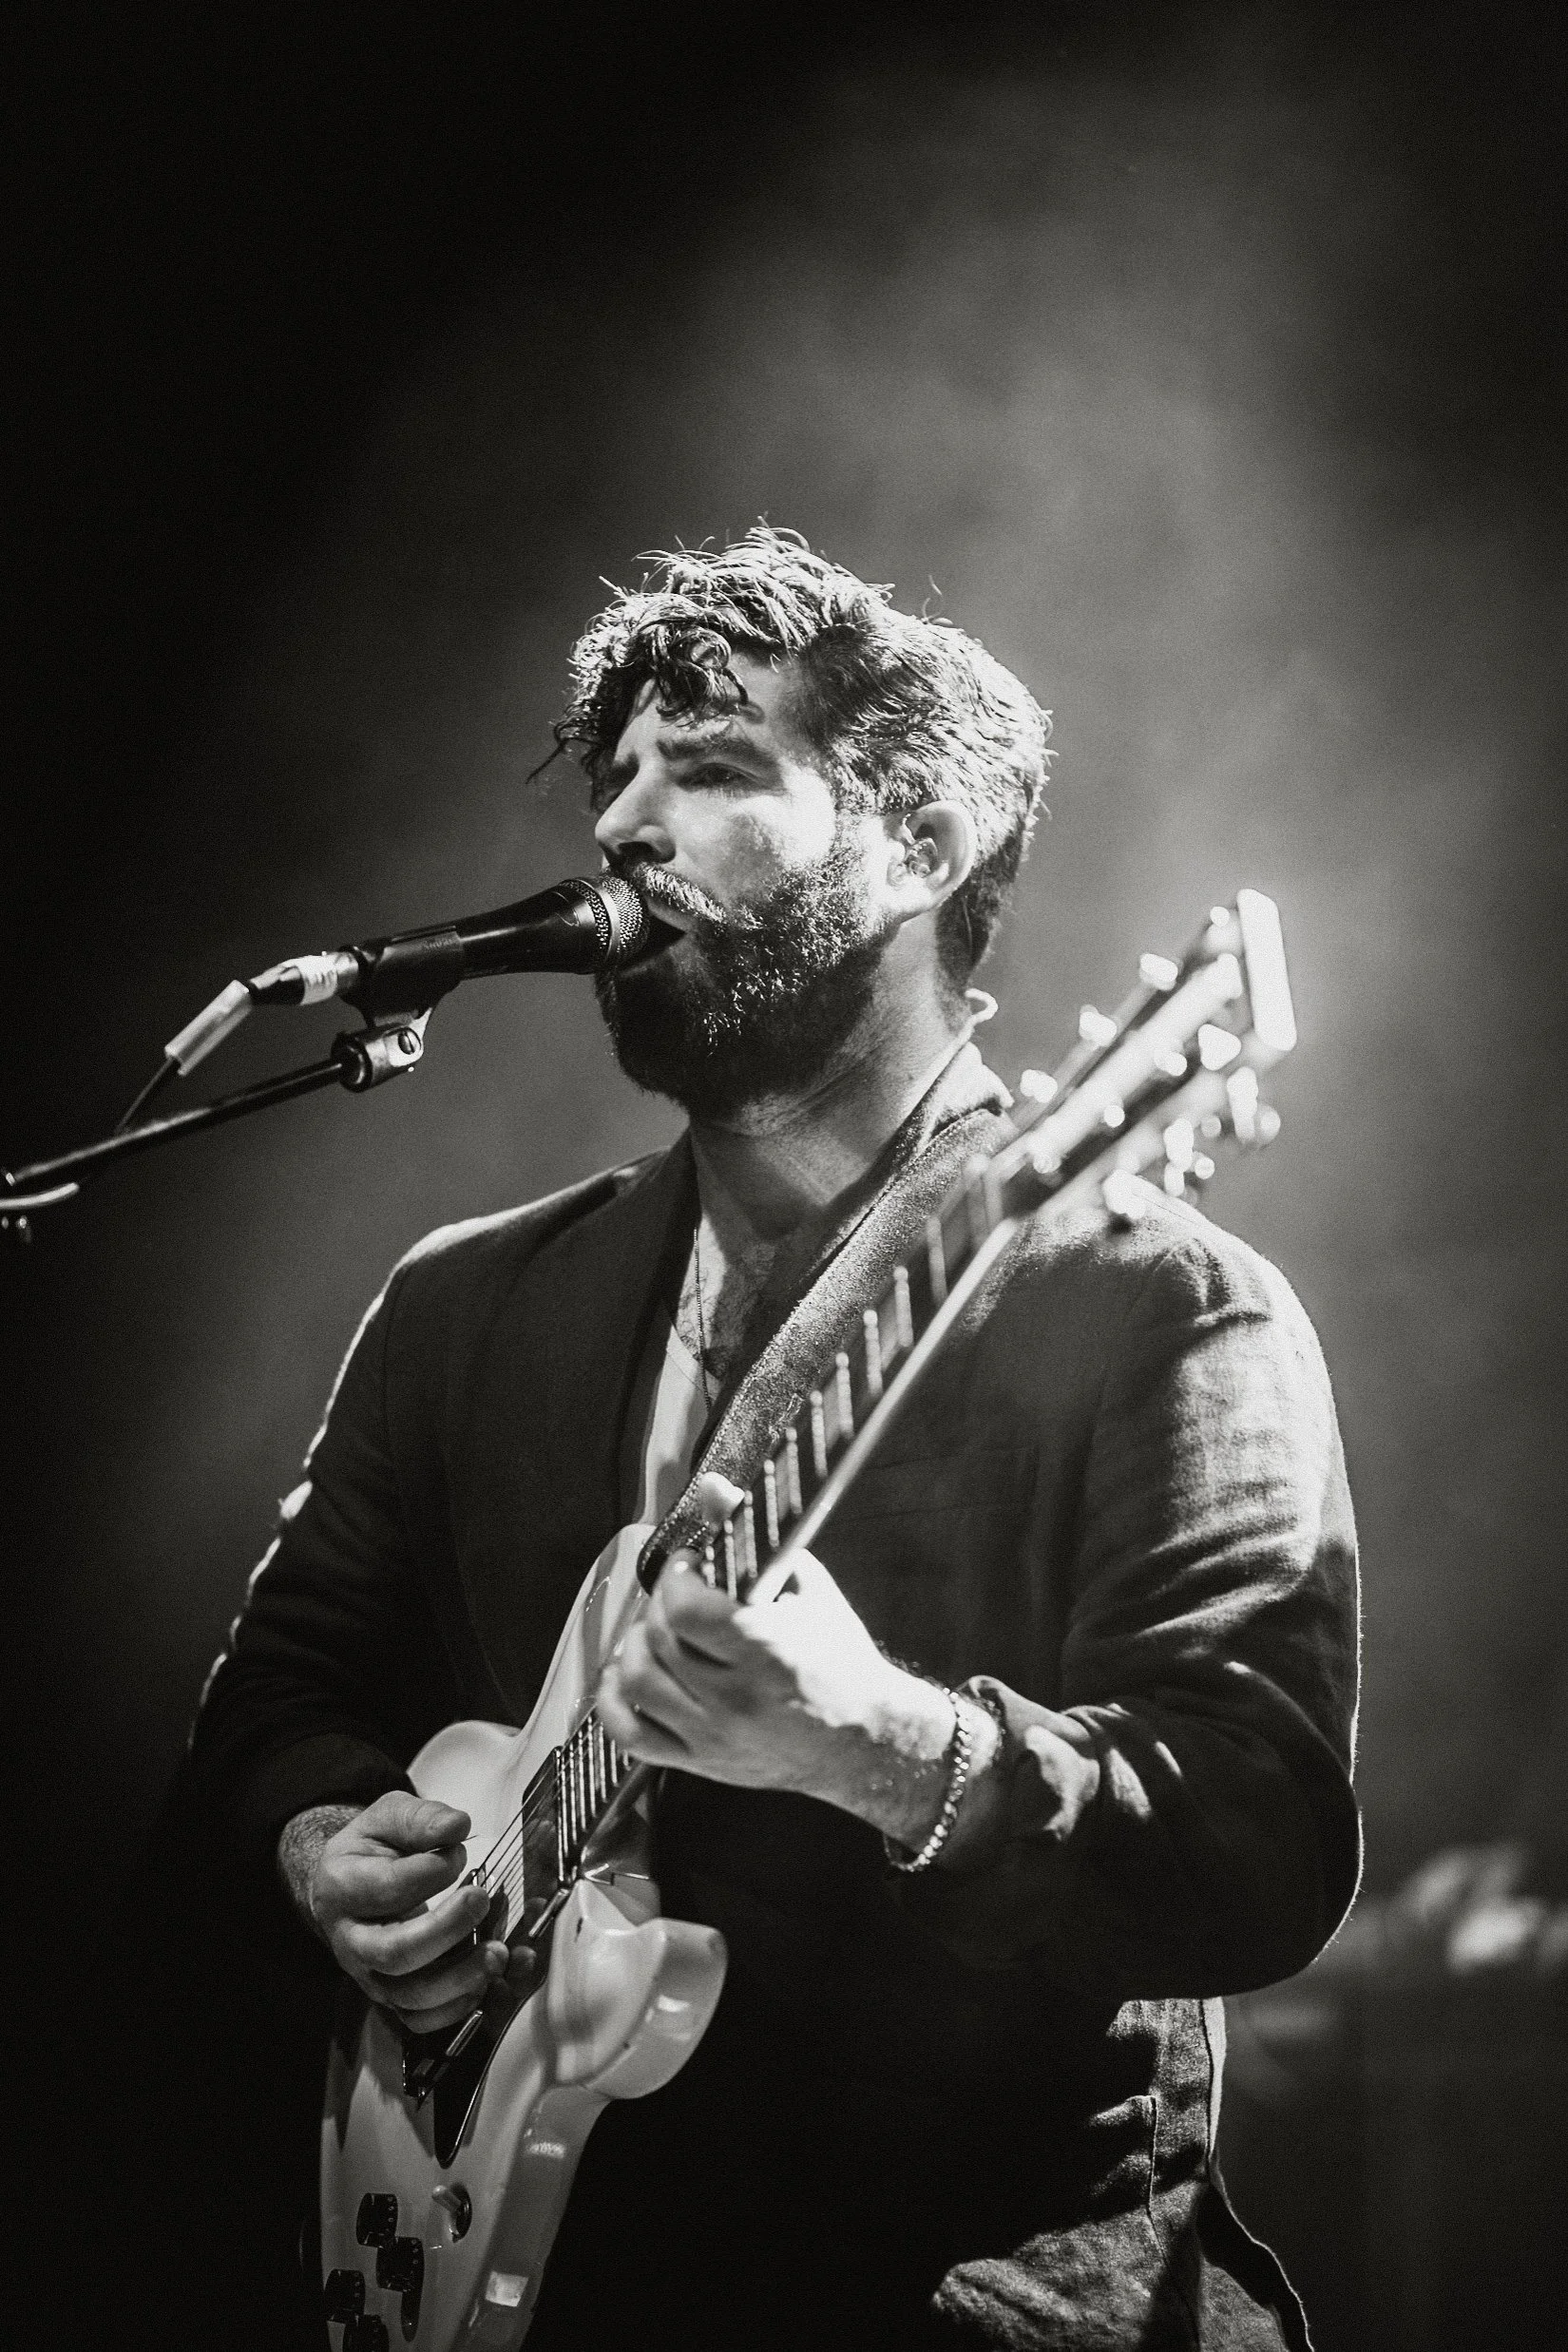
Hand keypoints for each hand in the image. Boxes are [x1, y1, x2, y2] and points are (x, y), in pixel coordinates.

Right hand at [280, 1792, 533, 2035]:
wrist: (349, 1887)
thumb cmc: (374, 1850)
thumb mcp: (389, 1817)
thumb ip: (421, 1818)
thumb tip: (456, 1826)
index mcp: (341, 1888)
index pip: (386, 1889)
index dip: (429, 1873)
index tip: (459, 1852)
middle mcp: (350, 1941)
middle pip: (394, 1953)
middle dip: (446, 1930)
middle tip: (482, 1899)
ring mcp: (370, 1976)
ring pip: (409, 1996)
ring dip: (460, 1978)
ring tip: (498, 1951)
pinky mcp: (391, 1999)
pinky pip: (420, 2020)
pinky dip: (459, 2007)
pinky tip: (490, 1979)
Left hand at [595, 1474, 955, 1844]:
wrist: (867, 1741)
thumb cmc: (840, 1659)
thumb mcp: (809, 1589)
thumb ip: (753, 1540)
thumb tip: (713, 1488)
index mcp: (770, 1653)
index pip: (686, 1611)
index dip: (677, 1577)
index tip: (691, 1566)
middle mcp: (738, 1700)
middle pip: (660, 1639)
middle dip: (661, 1602)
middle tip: (680, 1593)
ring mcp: (716, 1737)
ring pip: (637, 1683)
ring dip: (636, 1646)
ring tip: (659, 1631)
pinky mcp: (702, 1763)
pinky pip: (631, 1735)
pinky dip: (615, 1701)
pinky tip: (630, 1675)